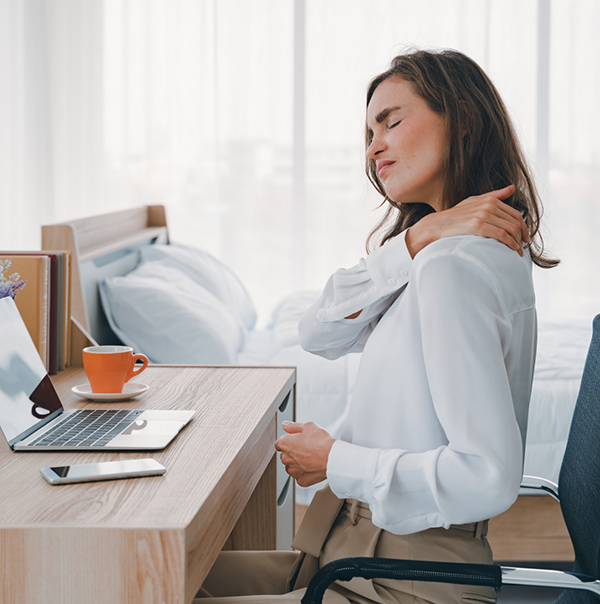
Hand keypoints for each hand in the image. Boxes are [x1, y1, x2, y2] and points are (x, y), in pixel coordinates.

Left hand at [274, 421, 335, 487]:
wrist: (333, 458)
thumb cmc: (321, 442)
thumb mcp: (308, 426)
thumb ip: (293, 426)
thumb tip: (285, 425)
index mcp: (285, 443)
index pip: (279, 443)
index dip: (289, 441)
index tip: (297, 441)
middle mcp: (286, 458)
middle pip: (285, 455)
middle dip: (293, 452)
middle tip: (306, 448)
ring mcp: (293, 471)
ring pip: (291, 467)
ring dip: (297, 463)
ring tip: (311, 457)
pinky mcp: (301, 480)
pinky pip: (300, 476)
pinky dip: (305, 473)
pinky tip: (313, 466)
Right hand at [405, 185, 529, 257]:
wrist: (436, 226)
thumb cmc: (454, 217)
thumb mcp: (473, 202)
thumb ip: (494, 196)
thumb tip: (512, 188)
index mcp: (489, 200)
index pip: (515, 214)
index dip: (523, 227)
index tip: (524, 238)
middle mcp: (488, 205)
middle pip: (515, 221)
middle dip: (522, 235)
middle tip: (523, 247)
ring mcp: (483, 215)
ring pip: (510, 229)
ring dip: (517, 242)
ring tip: (517, 252)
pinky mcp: (477, 226)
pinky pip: (501, 235)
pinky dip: (509, 243)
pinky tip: (511, 249)